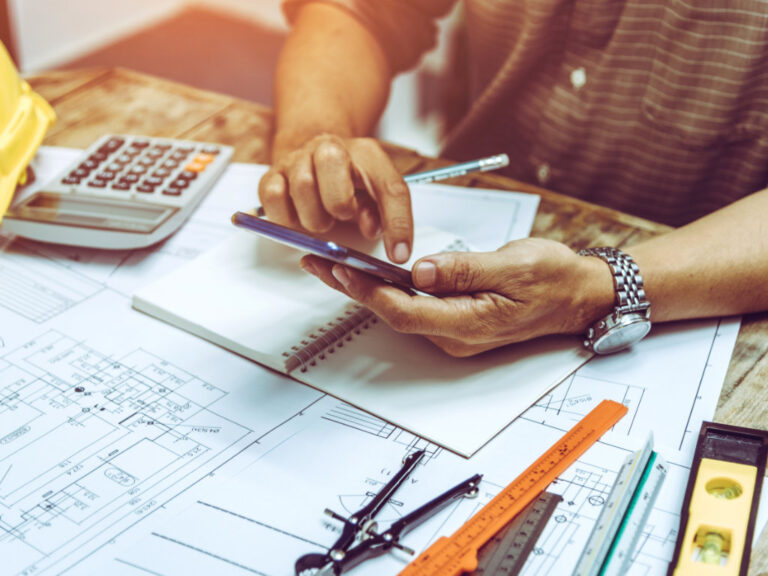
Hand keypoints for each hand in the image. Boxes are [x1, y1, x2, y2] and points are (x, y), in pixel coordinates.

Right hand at [259, 134, 412, 262]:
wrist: (316, 161)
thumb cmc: (350, 184)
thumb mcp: (375, 196)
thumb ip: (382, 214)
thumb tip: (371, 229)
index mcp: (367, 154)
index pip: (390, 187)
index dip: (397, 223)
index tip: (398, 255)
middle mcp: (330, 148)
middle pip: (332, 161)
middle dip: (339, 202)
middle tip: (341, 218)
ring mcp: (297, 159)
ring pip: (302, 184)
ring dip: (314, 216)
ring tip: (322, 221)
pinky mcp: (271, 175)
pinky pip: (272, 196)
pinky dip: (285, 217)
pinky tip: (298, 219)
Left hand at [300, 238, 614, 356]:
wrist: (578, 295)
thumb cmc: (552, 278)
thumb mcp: (512, 266)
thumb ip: (463, 270)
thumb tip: (419, 271)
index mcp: (469, 324)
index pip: (405, 310)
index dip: (368, 291)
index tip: (339, 267)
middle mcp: (456, 335)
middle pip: (393, 313)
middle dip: (353, 287)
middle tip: (317, 261)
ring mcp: (455, 331)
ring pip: (400, 310)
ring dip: (366, 287)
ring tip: (332, 262)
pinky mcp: (456, 321)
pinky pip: (414, 306)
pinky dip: (388, 288)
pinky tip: (370, 271)